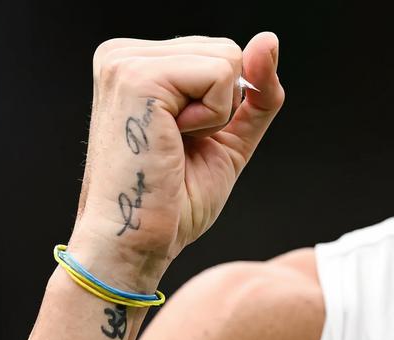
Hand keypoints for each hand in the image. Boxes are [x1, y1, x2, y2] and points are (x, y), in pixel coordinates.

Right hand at [67, 33, 283, 289]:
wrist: (133, 244)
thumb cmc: (171, 202)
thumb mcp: (227, 137)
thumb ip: (254, 91)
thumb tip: (269, 40)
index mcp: (136, 63)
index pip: (219, 55)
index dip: (221, 107)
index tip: (180, 142)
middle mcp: (124, 53)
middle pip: (227, 51)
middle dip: (221, 107)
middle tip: (176, 147)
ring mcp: (126, 60)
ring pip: (228, 59)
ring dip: (216, 114)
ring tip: (172, 145)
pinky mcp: (138, 76)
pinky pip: (220, 75)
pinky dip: (213, 117)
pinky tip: (173, 141)